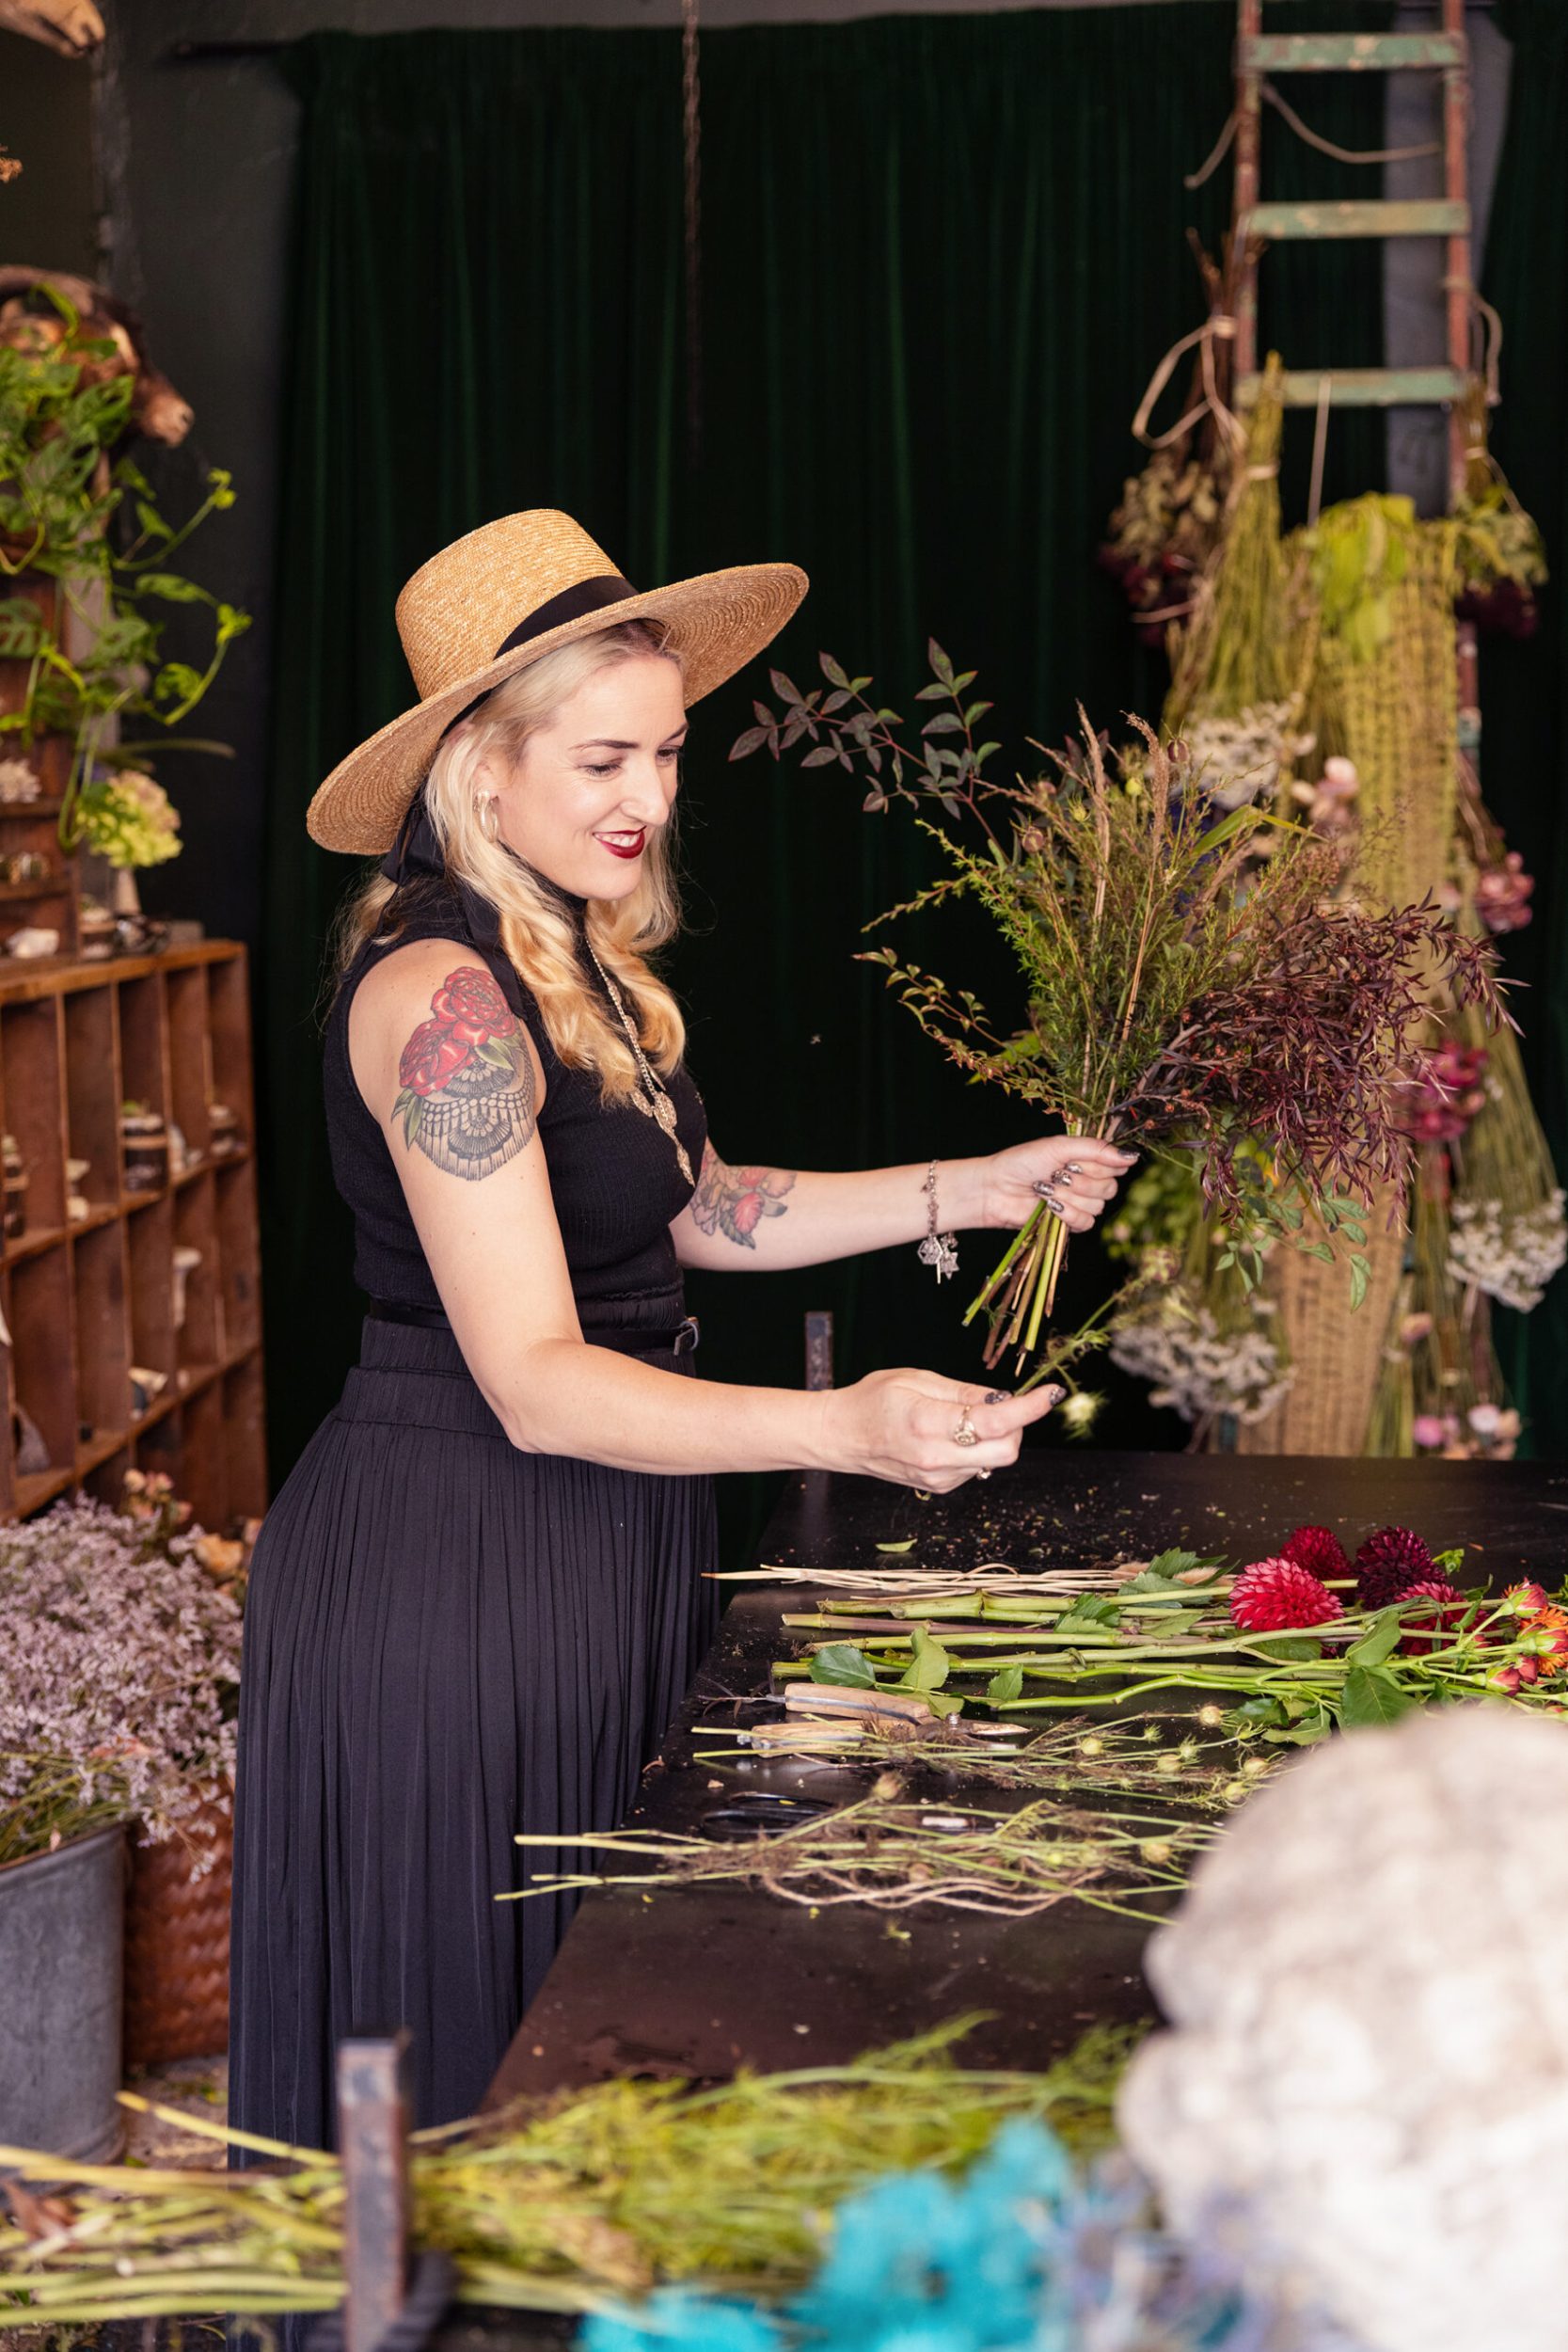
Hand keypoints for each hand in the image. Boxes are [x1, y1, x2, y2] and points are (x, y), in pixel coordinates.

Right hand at [822, 1370, 1063, 1490]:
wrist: (841, 1437)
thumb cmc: (873, 1399)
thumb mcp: (916, 1379)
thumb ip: (964, 1391)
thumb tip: (1005, 1399)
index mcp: (927, 1423)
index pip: (995, 1422)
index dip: (1030, 1407)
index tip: (1051, 1393)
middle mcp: (936, 1458)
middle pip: (1007, 1449)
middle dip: (1017, 1424)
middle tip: (1002, 1402)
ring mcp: (938, 1478)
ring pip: (995, 1459)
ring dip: (998, 1436)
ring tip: (965, 1415)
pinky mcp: (939, 1487)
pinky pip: (977, 1466)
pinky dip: (979, 1448)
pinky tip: (952, 1434)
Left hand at [980, 1136, 1136, 1235]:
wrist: (995, 1188)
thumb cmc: (1022, 1162)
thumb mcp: (1059, 1147)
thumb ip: (1096, 1150)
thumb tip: (1132, 1157)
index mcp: (1088, 1159)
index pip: (1117, 1164)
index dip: (1102, 1164)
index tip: (1078, 1160)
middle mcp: (1088, 1181)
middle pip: (1111, 1187)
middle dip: (1082, 1181)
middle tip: (1058, 1173)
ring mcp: (1080, 1203)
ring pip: (1098, 1206)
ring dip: (1069, 1196)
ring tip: (1046, 1188)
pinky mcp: (1070, 1223)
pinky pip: (1087, 1222)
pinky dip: (1068, 1214)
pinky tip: (1050, 1206)